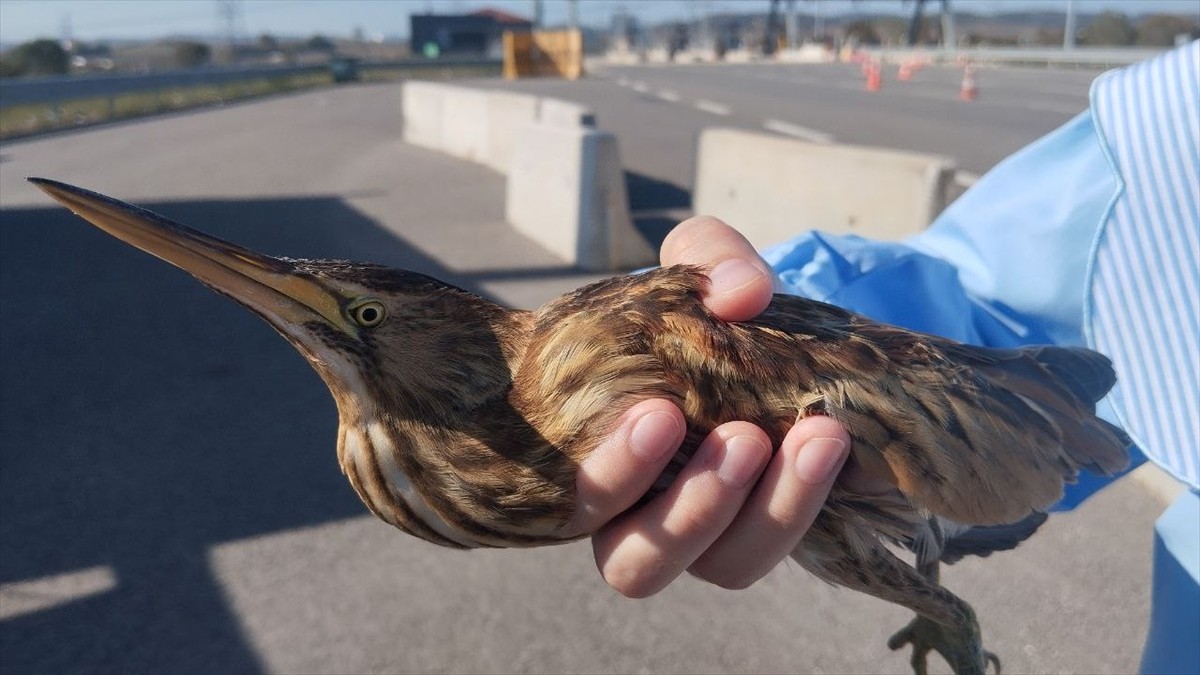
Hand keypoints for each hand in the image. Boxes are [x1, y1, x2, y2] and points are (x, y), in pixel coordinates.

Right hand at [567, 216, 854, 596]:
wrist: (777, 334)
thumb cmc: (705, 307)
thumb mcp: (704, 263)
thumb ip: (712, 259)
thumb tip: (742, 296)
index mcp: (594, 454)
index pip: (573, 501)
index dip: (611, 474)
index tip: (660, 413)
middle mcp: (637, 513)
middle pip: (637, 564)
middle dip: (692, 509)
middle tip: (745, 436)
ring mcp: (708, 534)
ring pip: (725, 568)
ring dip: (772, 511)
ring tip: (819, 435)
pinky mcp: (769, 533)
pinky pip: (785, 549)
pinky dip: (812, 502)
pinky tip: (840, 446)